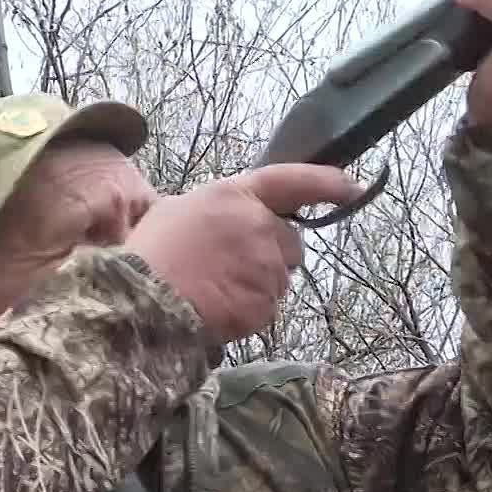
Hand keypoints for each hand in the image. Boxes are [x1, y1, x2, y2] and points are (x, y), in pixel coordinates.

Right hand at [123, 164, 358, 343]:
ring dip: (257, 284)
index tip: (350, 187)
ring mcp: (267, 269)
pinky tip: (217, 308)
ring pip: (277, 279)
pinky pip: (266, 308)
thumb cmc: (150, 253)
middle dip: (271, 254)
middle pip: (289, 243)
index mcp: (237, 196)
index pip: (294, 181)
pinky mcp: (265, 306)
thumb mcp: (176, 211)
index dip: (327, 183)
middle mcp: (261, 227)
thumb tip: (226, 221)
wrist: (141, 301)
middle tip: (230, 266)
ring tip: (213, 289)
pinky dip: (248, 311)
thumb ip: (215, 210)